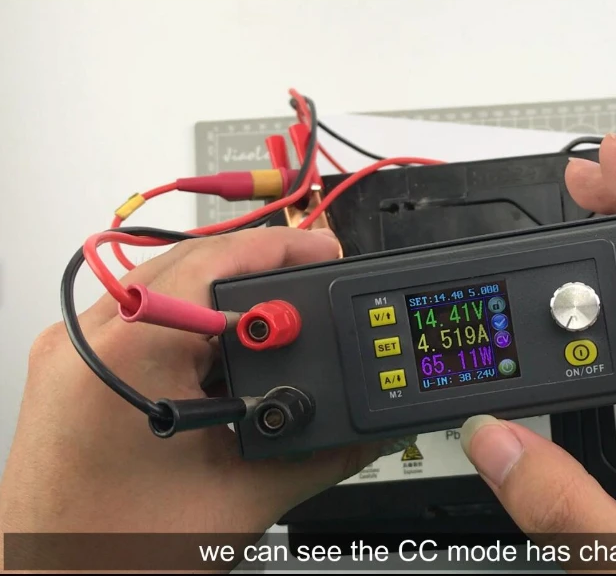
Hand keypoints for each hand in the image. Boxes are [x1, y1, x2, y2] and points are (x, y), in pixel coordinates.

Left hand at [0, 228, 413, 539]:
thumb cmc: (112, 554)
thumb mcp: (239, 498)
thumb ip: (320, 454)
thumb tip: (365, 432)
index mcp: (126, 354)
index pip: (216, 260)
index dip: (281, 249)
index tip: (326, 253)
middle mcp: (86, 342)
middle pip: (189, 266)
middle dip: (260, 274)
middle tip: (315, 290)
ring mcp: (71, 356)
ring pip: (163, 290)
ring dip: (225, 302)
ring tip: (276, 332)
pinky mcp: (73, 375)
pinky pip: (141, 322)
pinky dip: (192, 331)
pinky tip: (229, 363)